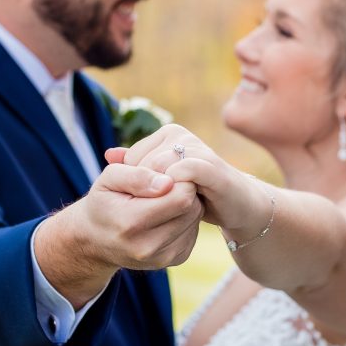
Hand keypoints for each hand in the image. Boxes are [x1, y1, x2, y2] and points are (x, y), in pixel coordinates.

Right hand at [34, 162, 202, 307]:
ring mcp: (163, 257)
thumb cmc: (103, 202)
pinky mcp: (174, 260)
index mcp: (130, 223)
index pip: (180, 197)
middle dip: (184, 190)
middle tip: (168, 184)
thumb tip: (168, 182)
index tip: (168, 172)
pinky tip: (167, 215)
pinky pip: (194, 231)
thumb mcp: (108, 180)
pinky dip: (185, 219)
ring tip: (165, 199)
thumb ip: (136, 175)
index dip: (180, 178)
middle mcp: (148, 246)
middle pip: (192, 208)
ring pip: (195, 219)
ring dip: (186, 204)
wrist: (95, 239)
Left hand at [108, 124, 270, 235]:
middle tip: (146, 210)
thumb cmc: (196, 192)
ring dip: (157, 191)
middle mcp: (181, 135)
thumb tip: (108, 155)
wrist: (237, 204)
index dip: (130, 183)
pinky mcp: (211, 165)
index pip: (133, 156)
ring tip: (160, 211)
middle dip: (142, 188)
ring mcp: (197, 147)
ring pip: (160, 165)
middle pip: (144, 162)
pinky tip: (174, 205)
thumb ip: (137, 166)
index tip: (136, 204)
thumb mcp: (162, 180)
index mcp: (168, 134)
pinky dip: (175, 188)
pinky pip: (185, 171)